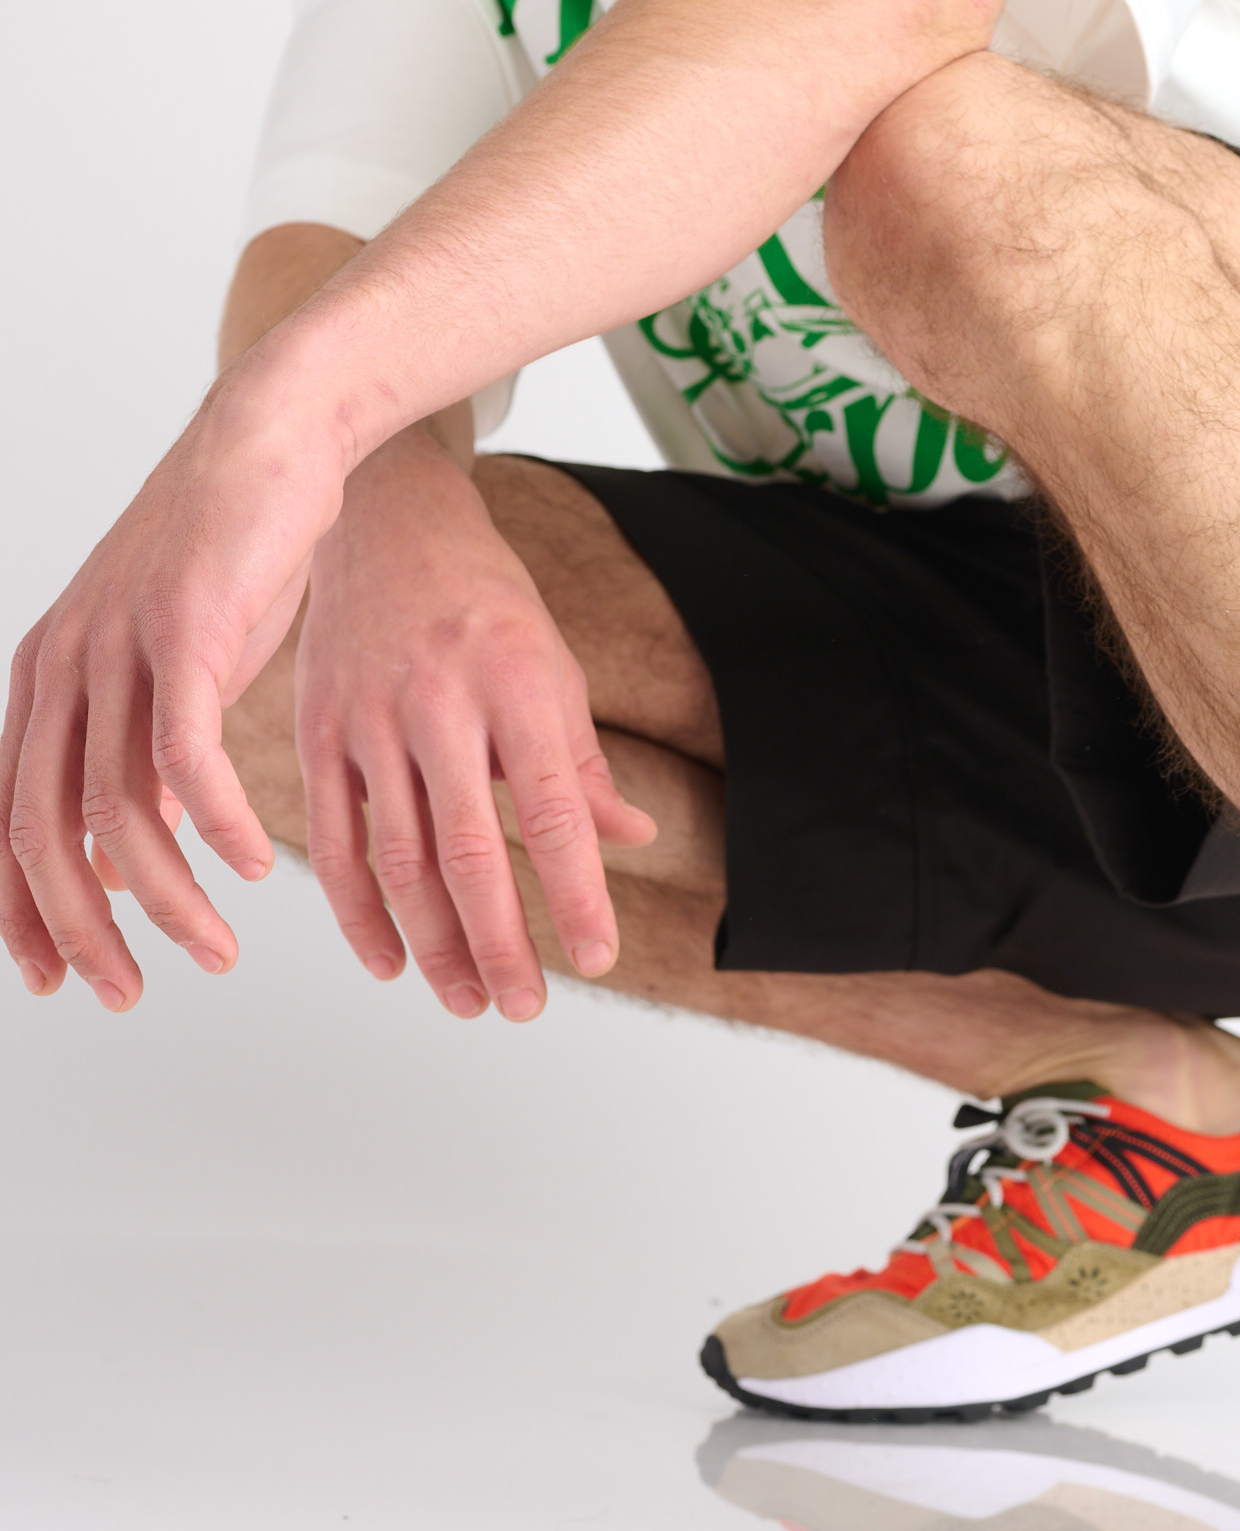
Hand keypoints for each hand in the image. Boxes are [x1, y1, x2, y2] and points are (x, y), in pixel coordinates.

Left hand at [2, 385, 341, 1005]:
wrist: (271, 441)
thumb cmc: (231, 555)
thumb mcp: (168, 665)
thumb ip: (136, 752)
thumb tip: (129, 851)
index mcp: (47, 682)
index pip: (5, 824)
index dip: (20, 915)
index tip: (59, 981)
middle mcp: (65, 669)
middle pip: (43, 836)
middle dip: (81, 934)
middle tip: (126, 994)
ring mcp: (118, 650)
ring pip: (115, 812)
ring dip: (165, 900)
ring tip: (214, 950)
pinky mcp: (184, 633)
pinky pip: (186, 758)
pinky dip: (215, 828)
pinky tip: (251, 867)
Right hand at [289, 429, 654, 1018]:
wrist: (386, 524)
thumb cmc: (482, 598)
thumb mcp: (552, 664)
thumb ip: (583, 760)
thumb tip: (631, 837)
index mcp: (514, 684)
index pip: (551, 811)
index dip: (575, 892)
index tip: (596, 956)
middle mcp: (439, 705)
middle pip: (467, 851)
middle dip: (498, 941)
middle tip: (524, 1005)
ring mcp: (369, 721)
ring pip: (399, 859)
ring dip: (433, 943)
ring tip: (467, 1001)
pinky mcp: (317, 734)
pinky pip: (336, 841)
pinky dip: (359, 911)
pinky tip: (390, 960)